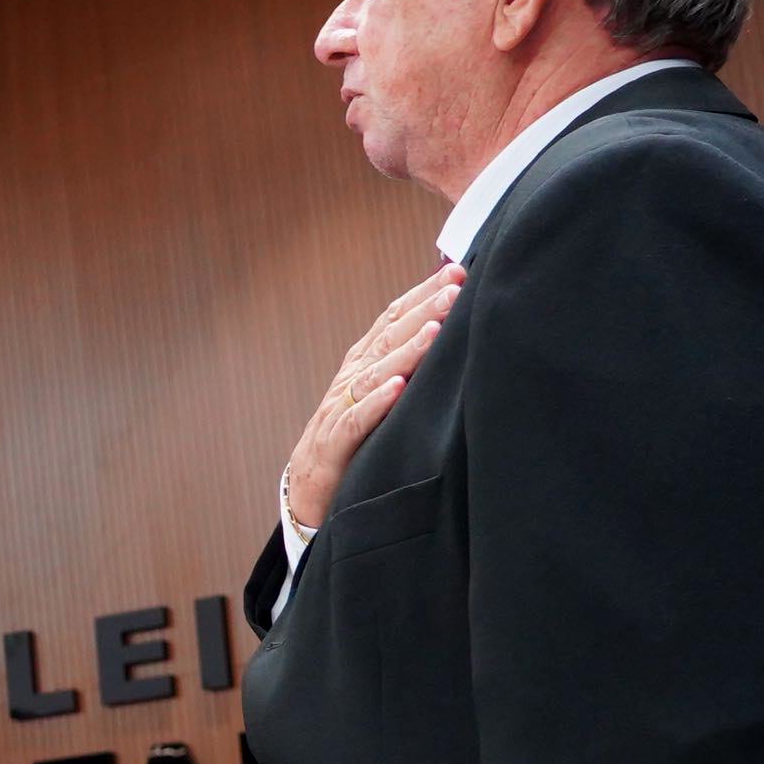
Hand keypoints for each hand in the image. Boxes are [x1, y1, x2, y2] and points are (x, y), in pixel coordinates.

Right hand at [283, 264, 464, 531]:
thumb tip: (448, 329)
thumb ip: (403, 363)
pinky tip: (397, 388)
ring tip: (435, 330)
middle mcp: (350, 379)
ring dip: (405, 351)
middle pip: (387, 338)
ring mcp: (339, 410)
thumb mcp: (377, 396)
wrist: (306, 491)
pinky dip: (375, 404)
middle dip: (423, 311)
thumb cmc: (352, 440)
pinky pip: (356, 422)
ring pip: (374, 374)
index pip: (392, 319)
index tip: (457, 272)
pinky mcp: (334, 446)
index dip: (422, 294)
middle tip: (455, 288)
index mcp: (362, 364)